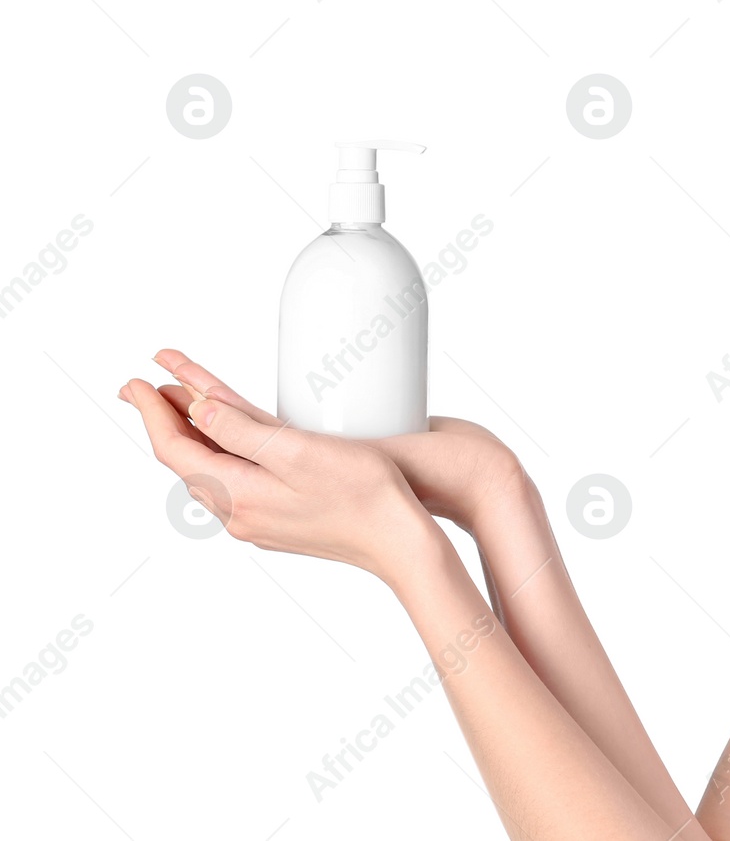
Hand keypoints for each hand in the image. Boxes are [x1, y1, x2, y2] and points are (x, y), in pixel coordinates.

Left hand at [135, 349, 539, 535]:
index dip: (152, 411)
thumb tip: (197, 412)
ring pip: (211, 471)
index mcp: (238, 495)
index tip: (135, 380)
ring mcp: (261, 520)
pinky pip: (236, 480)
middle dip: (166, 419)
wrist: (402, 541)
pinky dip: (222, 451)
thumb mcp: (298, 451)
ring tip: (182, 402)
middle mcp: (241, 513)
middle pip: (187, 460)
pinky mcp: (284, 520)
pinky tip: (230, 442)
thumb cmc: (363, 494)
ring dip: (194, 433)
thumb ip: (241, 431)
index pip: (175, 448)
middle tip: (144, 386)